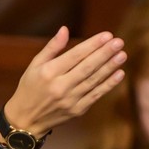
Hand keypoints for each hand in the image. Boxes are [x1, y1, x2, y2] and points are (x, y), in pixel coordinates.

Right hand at [0, 26, 125, 137]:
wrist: (26, 120)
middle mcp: (60, 86)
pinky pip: (96, 95)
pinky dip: (108, 85)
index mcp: (48, 73)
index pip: (75, 55)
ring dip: (110, 67)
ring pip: (94, 81)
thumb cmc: (30, 88)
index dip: (92, 45)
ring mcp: (70, 100)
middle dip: (105, 54)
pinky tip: (119, 74)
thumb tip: (64, 29)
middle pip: (87, 67)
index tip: (107, 35)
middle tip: (119, 42)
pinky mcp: (77, 110)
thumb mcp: (34, 65)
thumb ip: (51, 48)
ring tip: (122, 55)